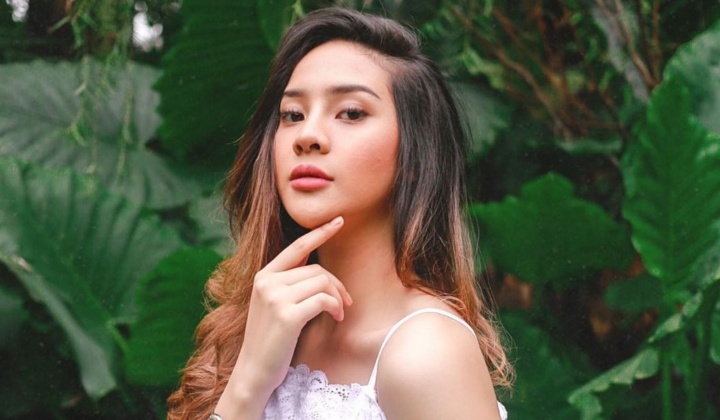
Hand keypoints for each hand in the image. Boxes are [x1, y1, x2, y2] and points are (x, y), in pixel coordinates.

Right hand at [215, 216, 351, 417]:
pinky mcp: (287, 315)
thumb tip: (319, 270)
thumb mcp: (274, 305)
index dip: (320, 232)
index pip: (297, 247)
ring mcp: (275, 298)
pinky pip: (324, 300)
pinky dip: (336, 307)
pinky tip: (336, 318)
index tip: (338, 220)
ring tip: (339, 313)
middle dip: (337, 285)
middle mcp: (267, 282)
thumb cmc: (271, 339)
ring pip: (322, 282)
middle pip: (317, 269)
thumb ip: (290, 284)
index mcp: (264, 276)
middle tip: (345, 302)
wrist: (255, 371)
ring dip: (338, 298)